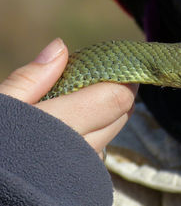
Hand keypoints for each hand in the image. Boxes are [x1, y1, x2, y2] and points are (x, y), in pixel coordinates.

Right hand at [0, 38, 137, 158]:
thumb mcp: (1, 107)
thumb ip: (31, 78)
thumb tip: (61, 47)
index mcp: (61, 127)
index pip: (116, 98)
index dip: (121, 78)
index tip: (113, 63)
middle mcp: (79, 151)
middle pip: (121, 114)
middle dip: (117, 92)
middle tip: (99, 77)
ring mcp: (82, 169)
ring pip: (113, 132)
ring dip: (106, 115)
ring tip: (80, 103)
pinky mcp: (82, 180)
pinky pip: (100, 151)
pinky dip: (95, 135)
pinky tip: (72, 129)